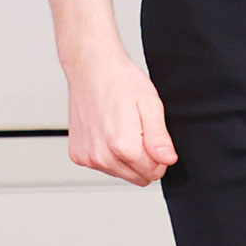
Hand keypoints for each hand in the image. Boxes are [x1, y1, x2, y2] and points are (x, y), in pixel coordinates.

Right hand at [64, 45, 178, 186]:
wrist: (90, 68)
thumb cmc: (119, 81)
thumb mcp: (150, 104)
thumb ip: (159, 137)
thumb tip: (167, 159)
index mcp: (122, 145)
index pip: (153, 172)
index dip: (158, 156)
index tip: (151, 136)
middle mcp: (101, 155)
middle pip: (137, 177)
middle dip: (143, 159)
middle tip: (137, 130)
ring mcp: (87, 157)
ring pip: (120, 173)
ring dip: (125, 157)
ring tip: (120, 128)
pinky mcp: (77, 155)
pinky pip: (103, 166)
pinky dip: (108, 153)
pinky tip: (107, 131)